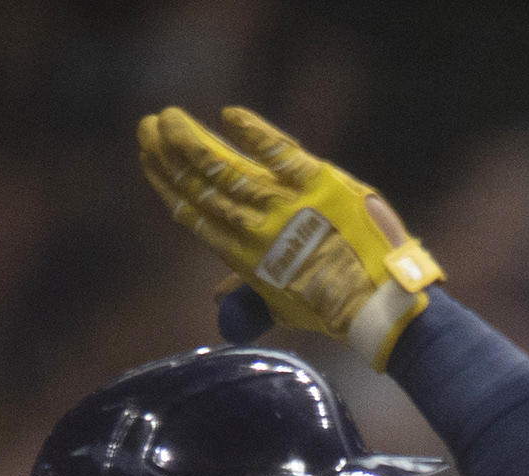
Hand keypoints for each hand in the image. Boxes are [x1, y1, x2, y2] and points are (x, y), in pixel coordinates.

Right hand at [136, 106, 444, 365]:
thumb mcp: (283, 307)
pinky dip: (255, 132)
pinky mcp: (319, 183)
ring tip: (170, 118)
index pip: (194, 215)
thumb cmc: (333, 308)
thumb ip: (248, 298)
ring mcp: (287, 204)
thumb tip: (215, 300)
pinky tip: (231, 114)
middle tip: (148, 127)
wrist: (381, 305)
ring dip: (195, 141)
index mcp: (244, 258)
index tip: (148, 159)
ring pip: (228, 168)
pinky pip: (279, 151)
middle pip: (203, 187)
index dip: (167, 185)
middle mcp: (257, 229)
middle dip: (170, 156)